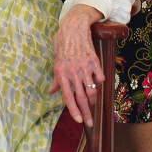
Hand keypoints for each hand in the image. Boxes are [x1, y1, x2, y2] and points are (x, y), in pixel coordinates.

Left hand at [49, 5, 104, 126]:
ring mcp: (84, 67)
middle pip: (81, 98)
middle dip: (86, 113)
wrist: (74, 27)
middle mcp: (72, 71)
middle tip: (90, 124)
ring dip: (93, 100)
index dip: (73, 110)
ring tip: (93, 105)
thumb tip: (52, 92)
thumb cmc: (62, 44)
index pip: (67, 96)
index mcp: (61, 72)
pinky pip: (100, 78)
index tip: (78, 121)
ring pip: (92, 90)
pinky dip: (99, 83)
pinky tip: (97, 83)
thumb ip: (55, 78)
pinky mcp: (94, 61)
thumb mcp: (55, 60)